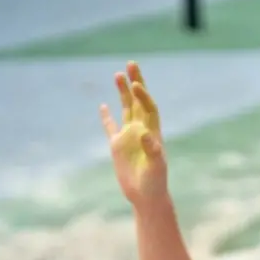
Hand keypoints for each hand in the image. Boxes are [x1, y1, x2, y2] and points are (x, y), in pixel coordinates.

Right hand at [100, 61, 167, 204]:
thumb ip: (152, 150)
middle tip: (131, 63)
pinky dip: (106, 117)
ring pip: (125, 109)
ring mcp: (129, 137)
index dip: (143, 95)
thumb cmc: (155, 182)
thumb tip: (144, 134)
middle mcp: (141, 130)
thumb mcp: (156, 167)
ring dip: (122, 93)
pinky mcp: (117, 146)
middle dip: (135, 83)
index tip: (136, 85)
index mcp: (153, 132)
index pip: (148, 107)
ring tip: (118, 75)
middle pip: (138, 101)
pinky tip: (103, 105)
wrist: (147, 196)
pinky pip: (111, 127)